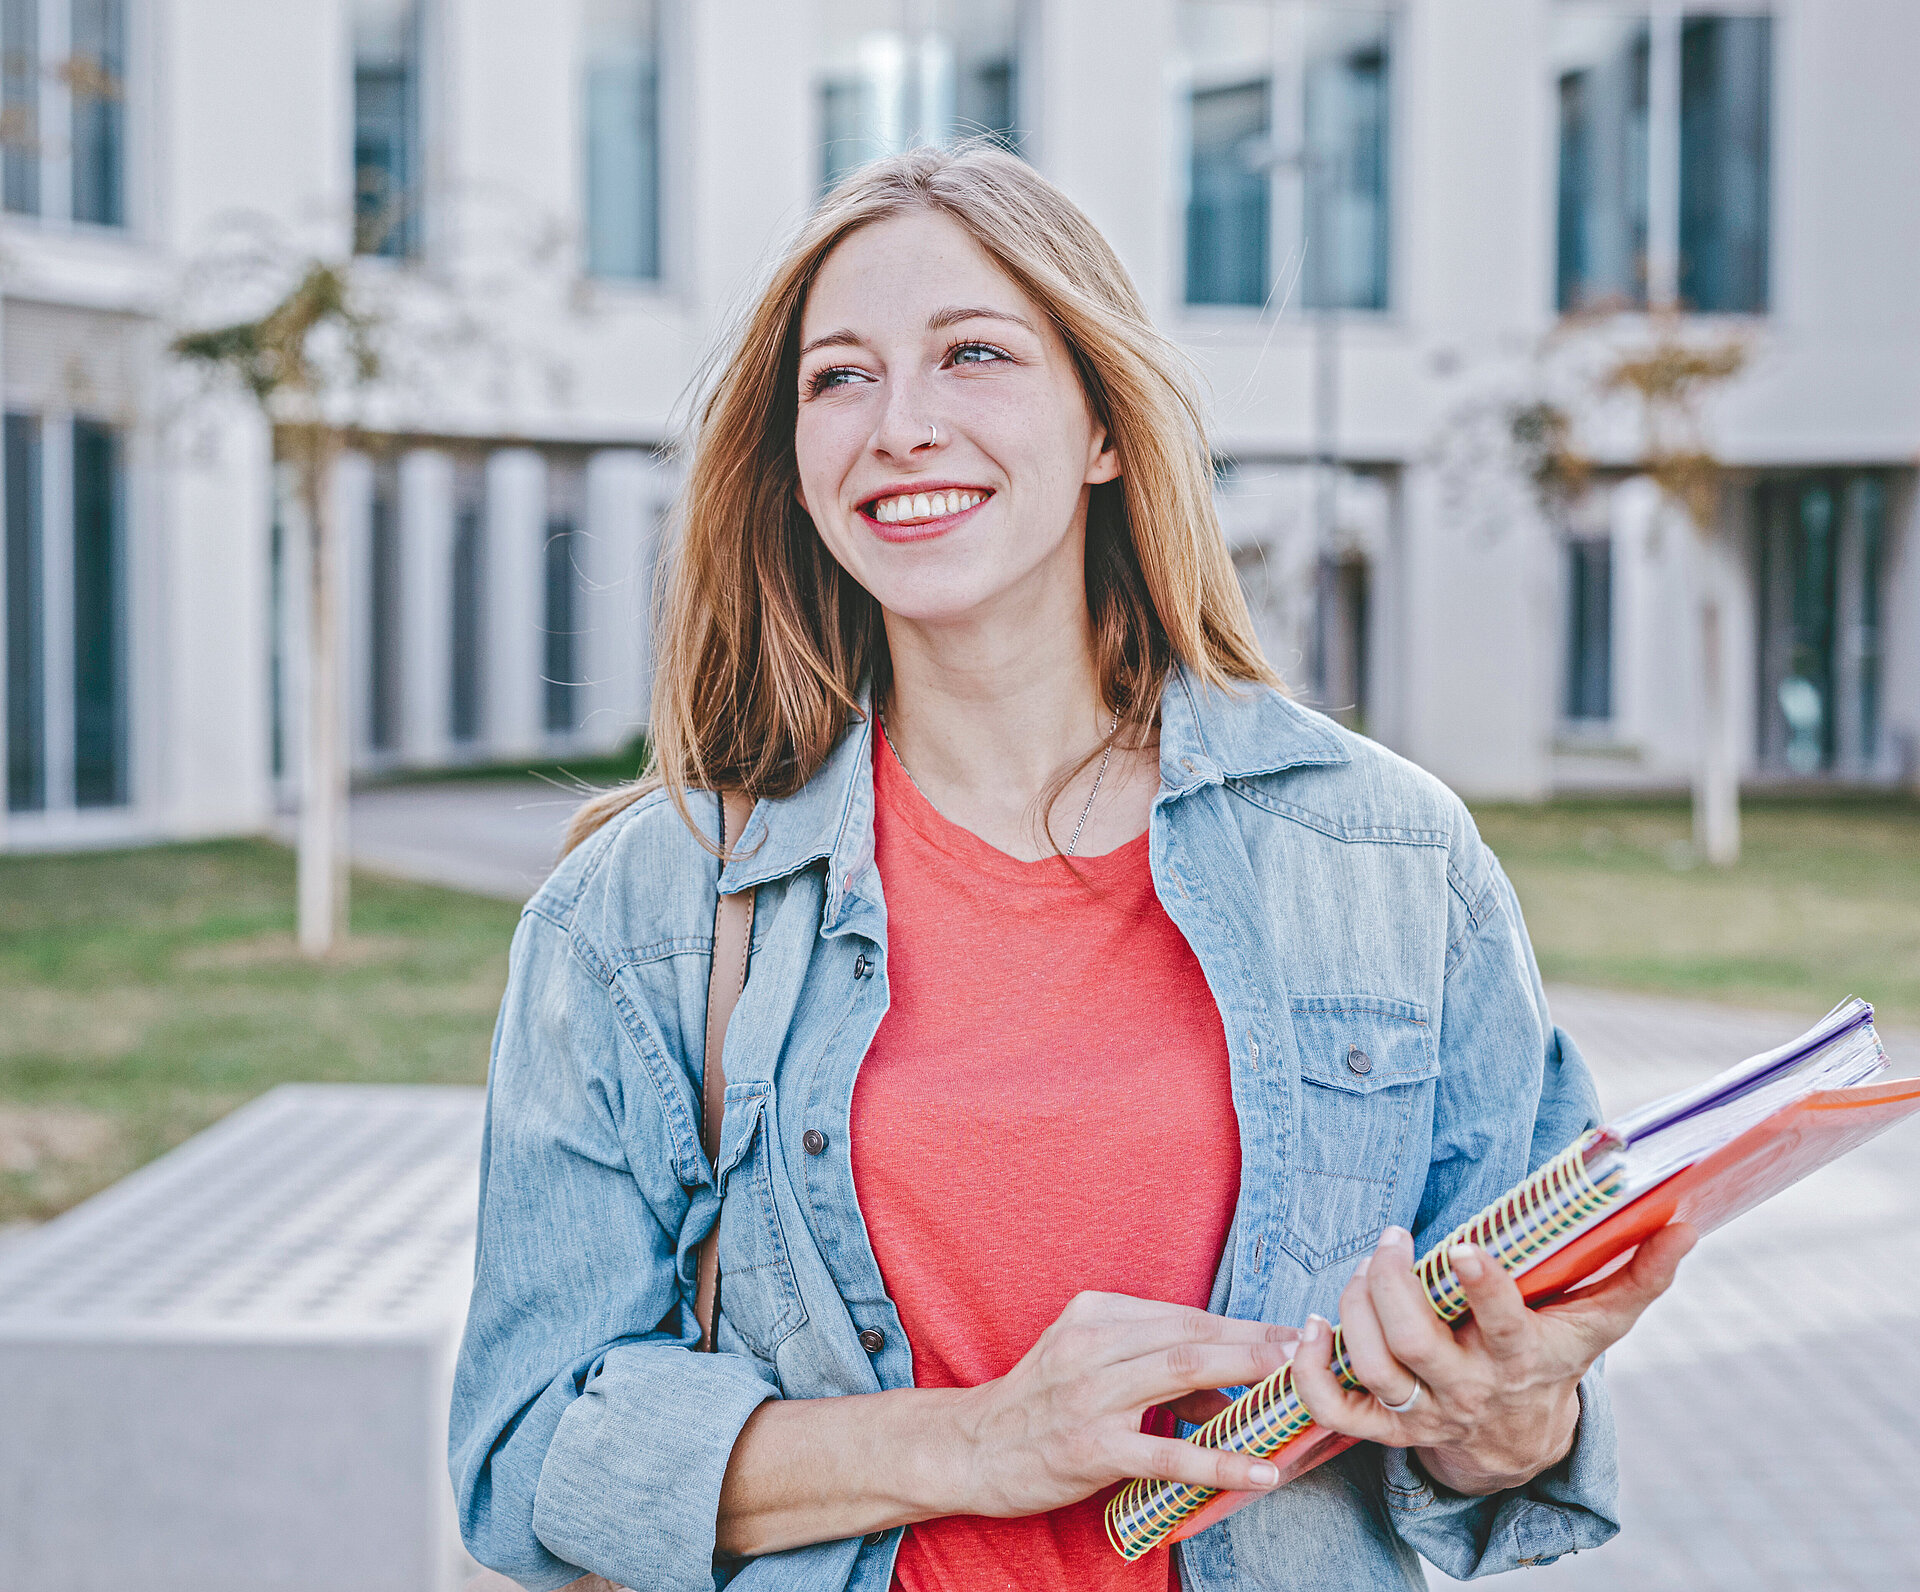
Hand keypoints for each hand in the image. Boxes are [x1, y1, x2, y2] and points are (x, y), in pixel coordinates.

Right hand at [952, 1291, 1299, 1516]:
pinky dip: (1220, 1460)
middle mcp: (1093, 1344)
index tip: (1291, 1332)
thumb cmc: (1039, 1404)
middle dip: (1258, 1341)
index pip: (1184, 1314)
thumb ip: (1152, 1367)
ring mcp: (1090, 1395)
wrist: (970, 1447)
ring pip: (1184, 1374)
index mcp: (1095, 1314)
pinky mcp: (1091, 1447)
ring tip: (1299, 1390)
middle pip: (1192, 1335)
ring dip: (1248, 1378)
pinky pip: (1167, 1453)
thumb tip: (1231, 1391)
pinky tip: (1259, 1470)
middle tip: (1312, 1350)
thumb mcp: (1088, 1363)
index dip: (1243, 1323)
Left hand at [1290, 1221, 1696, 1494]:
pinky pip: (1337, 1410)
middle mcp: (1470, 1389)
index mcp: (1522, 1356)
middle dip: (1391, 1283)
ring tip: (1363, 1270)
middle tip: (1391, 1240)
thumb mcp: (1604, 1320)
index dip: (1481, 1287)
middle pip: (1415, 1342)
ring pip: (1374, 1367)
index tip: (1463, 1245)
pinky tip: (1311, 1326)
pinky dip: (1311, 1371)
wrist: (1524, 1442)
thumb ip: (1642, 1272)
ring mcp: (1426, 1413)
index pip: (1502, 1323)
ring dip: (1354, 1310)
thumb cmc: (1558, 1355)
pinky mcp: (1388, 1429)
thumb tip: (1685, 1220)